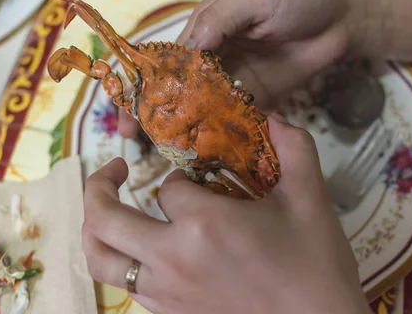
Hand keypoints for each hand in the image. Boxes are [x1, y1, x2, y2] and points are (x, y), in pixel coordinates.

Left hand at [82, 115, 370, 313]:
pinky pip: (124, 287)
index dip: (183, 176)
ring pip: (101, 260)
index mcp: (203, 223)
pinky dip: (121, 263)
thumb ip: (294, 148)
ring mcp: (165, 293)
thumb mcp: (311, 198)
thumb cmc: (315, 264)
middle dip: (100, 185)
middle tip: (114, 170)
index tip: (202, 180)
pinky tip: (141, 253)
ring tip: (106, 212)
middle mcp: (171, 258)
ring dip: (95, 230)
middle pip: (106, 218)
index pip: (169, 186)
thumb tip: (274, 118)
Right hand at [118, 0, 363, 137]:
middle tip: (138, 137)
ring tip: (164, 149)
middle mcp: (213, 57)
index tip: (129, 107)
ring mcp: (234, 82)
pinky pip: (231, 120)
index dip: (145, 81)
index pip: (166, 58)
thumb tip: (183, 55)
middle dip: (154, 111)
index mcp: (205, 27)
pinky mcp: (256, 101)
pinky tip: (202, 150)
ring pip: (199, 108)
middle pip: (176, 88)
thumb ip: (216, 22)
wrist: (343, 18)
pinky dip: (215, 134)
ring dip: (181, 128)